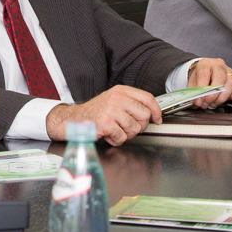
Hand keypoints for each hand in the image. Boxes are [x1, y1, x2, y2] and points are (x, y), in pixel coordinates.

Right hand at [45, 85, 161, 145]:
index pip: (147, 98)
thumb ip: (131, 104)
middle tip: (127, 126)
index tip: (157, 119)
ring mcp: (111, 110)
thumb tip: (152, 113)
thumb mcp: (114, 101)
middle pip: (144, 115)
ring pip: (135, 129)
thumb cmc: (96, 112)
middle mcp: (117, 98)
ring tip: (115, 129)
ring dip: (126, 134)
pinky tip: (108, 134)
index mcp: (121, 91)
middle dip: (139, 126)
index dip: (156, 110)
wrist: (74, 119)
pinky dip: (116, 140)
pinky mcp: (105, 123)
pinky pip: (122, 137)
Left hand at [186, 58, 231, 107]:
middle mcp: (219, 65)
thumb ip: (194, 92)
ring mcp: (229, 71)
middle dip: (213, 94)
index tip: (200, 99)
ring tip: (214, 103)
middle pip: (220, 78)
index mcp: (205, 64)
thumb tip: (197, 102)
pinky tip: (223, 99)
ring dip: (222, 97)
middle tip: (207, 102)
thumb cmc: (199, 77)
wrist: (205, 73)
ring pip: (231, 84)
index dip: (202, 88)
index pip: (204, 74)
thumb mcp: (192, 83)